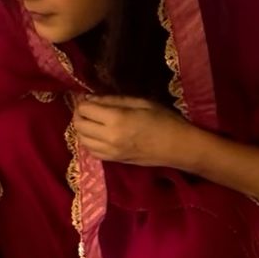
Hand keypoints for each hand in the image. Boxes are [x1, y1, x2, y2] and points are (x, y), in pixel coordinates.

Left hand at [72, 95, 192, 166]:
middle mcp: (109, 138)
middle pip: (79, 125)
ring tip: (91, 120)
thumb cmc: (164, 119)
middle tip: (87, 106)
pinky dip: (89, 142)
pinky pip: (92, 152)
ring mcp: (111, 152)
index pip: (85, 110)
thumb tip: (90, 98)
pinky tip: (97, 134)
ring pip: (82, 140)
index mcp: (116, 119)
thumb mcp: (140, 102)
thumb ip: (113, 100)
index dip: (83, 101)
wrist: (179, 147)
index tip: (87, 96)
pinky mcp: (114, 161)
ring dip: (82, 129)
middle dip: (79, 114)